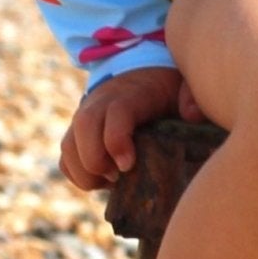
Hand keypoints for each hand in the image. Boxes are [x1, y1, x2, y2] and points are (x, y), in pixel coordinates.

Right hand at [59, 62, 207, 191]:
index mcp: (129, 94)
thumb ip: (191, 97)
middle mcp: (100, 103)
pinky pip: (65, 159)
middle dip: (95, 160)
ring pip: (68, 146)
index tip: (128, 165)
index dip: (116, 140)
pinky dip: (78, 175)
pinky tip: (104, 182)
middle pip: (84, 127)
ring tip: (112, 183)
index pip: (114, 113)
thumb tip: (192, 115)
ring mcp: (85, 118)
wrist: (140, 75)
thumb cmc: (165, 89)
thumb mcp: (182, 87)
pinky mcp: (77, 135)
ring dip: (85, 173)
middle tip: (118, 177)